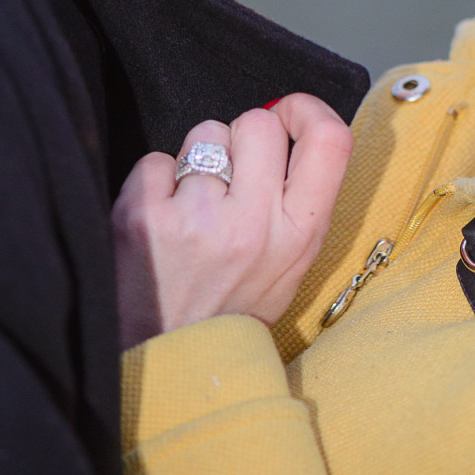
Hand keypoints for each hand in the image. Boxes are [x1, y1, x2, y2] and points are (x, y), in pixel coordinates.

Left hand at [112, 94, 352, 348]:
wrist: (167, 365)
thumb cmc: (231, 310)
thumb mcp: (290, 266)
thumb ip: (298, 201)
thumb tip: (287, 126)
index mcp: (301, 236)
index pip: (330, 139)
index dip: (307, 109)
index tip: (287, 115)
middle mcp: (254, 225)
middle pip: (258, 121)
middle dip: (240, 138)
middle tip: (227, 180)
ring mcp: (198, 219)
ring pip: (204, 133)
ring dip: (196, 161)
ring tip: (191, 210)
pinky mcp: (145, 217)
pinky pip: (156, 160)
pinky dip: (154, 184)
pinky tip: (159, 222)